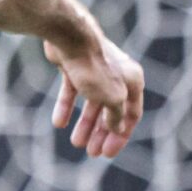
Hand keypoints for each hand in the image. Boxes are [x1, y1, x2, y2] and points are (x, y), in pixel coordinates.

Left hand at [46, 31, 144, 158]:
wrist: (69, 37)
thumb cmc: (95, 68)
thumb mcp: (112, 99)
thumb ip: (116, 116)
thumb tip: (117, 128)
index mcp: (132, 81)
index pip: (132, 114)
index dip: (121, 136)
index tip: (109, 153)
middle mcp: (117, 75)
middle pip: (111, 110)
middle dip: (101, 133)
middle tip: (92, 152)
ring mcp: (95, 70)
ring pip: (92, 103)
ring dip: (85, 124)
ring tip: (76, 142)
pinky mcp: (74, 66)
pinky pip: (72, 91)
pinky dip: (66, 107)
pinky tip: (59, 123)